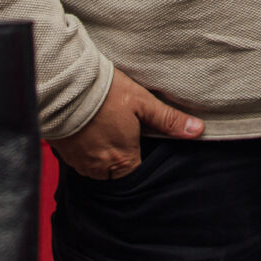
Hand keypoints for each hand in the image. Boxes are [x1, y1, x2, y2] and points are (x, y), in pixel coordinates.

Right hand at [54, 67, 203, 178]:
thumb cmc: (105, 93)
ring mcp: (79, 163)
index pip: (138, 174)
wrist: (63, 85)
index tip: (143, 146)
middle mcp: (99, 168)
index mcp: (122, 160)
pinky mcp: (64, 154)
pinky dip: (87, 149)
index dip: (143, 161)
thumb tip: (197, 131)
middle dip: (122, 158)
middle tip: (125, 136)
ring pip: (97, 167)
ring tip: (108, 131)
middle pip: (117, 173)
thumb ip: (169, 120)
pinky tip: (91, 131)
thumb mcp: (142, 102)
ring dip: (103, 155)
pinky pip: (80, 160)